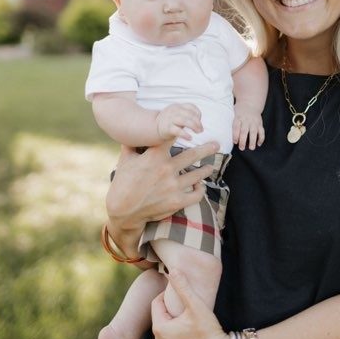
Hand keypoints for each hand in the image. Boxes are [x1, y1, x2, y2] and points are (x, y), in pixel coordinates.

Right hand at [106, 140, 218, 256]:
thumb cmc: (122, 184)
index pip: (172, 137)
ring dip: (206, 170)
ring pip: (197, 174)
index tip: (193, 127)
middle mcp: (167, 169)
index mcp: (154, 156)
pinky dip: (201, 190)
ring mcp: (173, 186)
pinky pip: (196, 194)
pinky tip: (201, 186)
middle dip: (207, 148)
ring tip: (211, 167)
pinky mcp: (177, 201)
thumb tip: (130, 134)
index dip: (184, 130)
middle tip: (217, 144)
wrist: (123, 211)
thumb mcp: (125, 161)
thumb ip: (131, 146)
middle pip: (193, 155)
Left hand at [151, 270, 228, 338]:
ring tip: (191, 324)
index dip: (168, 296)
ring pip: (168, 336)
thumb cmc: (209, 331)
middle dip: (172, 313)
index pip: (157, 304)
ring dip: (175, 329)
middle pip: (162, 320)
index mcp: (160, 329)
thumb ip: (182, 287)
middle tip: (188, 309)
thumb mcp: (196, 305)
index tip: (182, 296)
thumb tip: (173, 270)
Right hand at [156, 103, 202, 141]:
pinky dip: (185, 134)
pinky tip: (190, 138)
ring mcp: (170, 119)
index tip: (199, 120)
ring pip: (185, 121)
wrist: (154, 127)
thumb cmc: (170, 122)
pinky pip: (177, 131)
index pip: (191, 106)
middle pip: (189, 114)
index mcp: (178, 106)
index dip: (198, 113)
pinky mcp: (167, 128)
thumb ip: (188, 116)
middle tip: (201, 130)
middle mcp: (174, 111)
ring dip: (194, 126)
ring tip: (198, 132)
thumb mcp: (178, 114)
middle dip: (198, 122)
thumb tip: (199, 124)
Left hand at [233, 104, 264, 150]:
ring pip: (254, 132)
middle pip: (244, 131)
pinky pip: (262, 131)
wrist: (250, 103)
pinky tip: (259, 144)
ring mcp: (254, 122)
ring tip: (251, 148)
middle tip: (241, 148)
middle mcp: (246, 120)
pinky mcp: (260, 124)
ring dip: (253, 140)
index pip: (236, 127)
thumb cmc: (239, 111)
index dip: (235, 135)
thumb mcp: (233, 113)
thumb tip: (225, 134)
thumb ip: (231, 122)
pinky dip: (261, 138)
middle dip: (243, 140)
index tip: (235, 142)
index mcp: (238, 117)